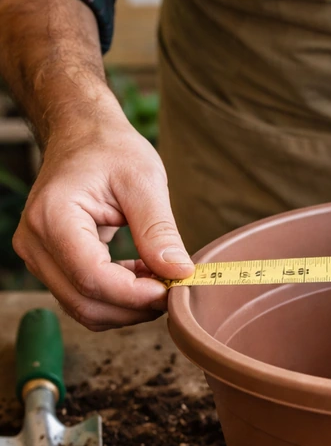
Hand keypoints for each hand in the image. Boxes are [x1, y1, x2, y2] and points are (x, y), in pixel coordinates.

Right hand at [13, 114, 193, 330]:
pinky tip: (142, 277)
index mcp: (53, 217)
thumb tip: (179, 272)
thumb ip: (159, 230)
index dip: (136, 294)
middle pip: (85, 303)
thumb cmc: (111, 150)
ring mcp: (37, 256)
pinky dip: (116, 299)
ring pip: (84, 308)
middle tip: (173, 289)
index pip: (92, 278)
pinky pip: (83, 298)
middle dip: (134, 307)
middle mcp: (35, 242)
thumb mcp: (144, 182)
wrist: (83, 137)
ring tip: (159, 279)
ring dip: (127, 307)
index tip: (172, 288)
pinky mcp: (49, 263)